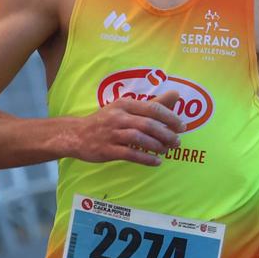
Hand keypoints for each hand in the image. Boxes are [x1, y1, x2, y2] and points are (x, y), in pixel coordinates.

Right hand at [66, 88, 183, 165]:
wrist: (77, 134)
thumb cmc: (107, 121)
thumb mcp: (127, 108)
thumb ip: (152, 104)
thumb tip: (176, 95)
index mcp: (124, 104)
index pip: (152, 108)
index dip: (170, 118)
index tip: (182, 127)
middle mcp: (118, 117)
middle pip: (148, 124)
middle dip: (166, 134)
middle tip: (177, 142)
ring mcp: (111, 133)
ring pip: (139, 139)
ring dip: (157, 146)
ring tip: (166, 150)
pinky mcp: (107, 149)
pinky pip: (130, 154)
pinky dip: (145, 159)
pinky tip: (156, 162)